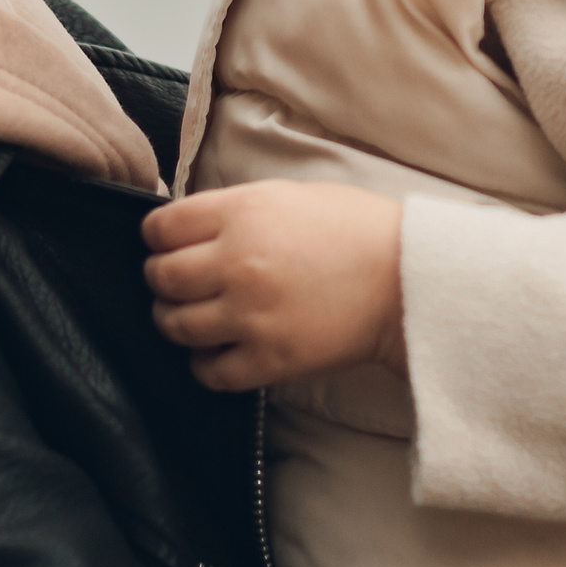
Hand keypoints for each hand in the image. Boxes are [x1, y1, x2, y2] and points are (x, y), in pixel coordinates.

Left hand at [141, 181, 406, 391]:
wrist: (408, 278)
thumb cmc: (356, 229)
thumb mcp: (288, 195)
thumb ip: (235, 209)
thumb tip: (188, 227)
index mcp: (242, 213)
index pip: (160, 228)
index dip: (158, 237)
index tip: (167, 243)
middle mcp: (238, 262)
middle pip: (160, 277)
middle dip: (161, 278)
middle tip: (177, 281)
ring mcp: (251, 314)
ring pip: (175, 325)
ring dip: (176, 320)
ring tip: (196, 315)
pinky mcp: (269, 359)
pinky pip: (209, 371)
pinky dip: (204, 364)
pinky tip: (219, 350)